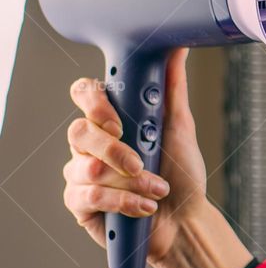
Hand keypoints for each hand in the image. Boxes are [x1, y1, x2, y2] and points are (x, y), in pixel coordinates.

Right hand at [62, 48, 250, 267]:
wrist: (186, 221)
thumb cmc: (182, 174)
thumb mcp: (180, 128)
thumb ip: (172, 88)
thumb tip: (178, 46)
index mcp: (112, 119)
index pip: (84, 94)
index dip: (94, 103)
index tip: (117, 122)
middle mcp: (91, 143)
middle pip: (78, 132)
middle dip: (115, 151)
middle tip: (141, 163)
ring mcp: (81, 173)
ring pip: (85, 168)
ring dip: (131, 182)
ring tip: (157, 189)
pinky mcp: (79, 203)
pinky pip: (87, 196)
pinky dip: (124, 202)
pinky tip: (145, 207)